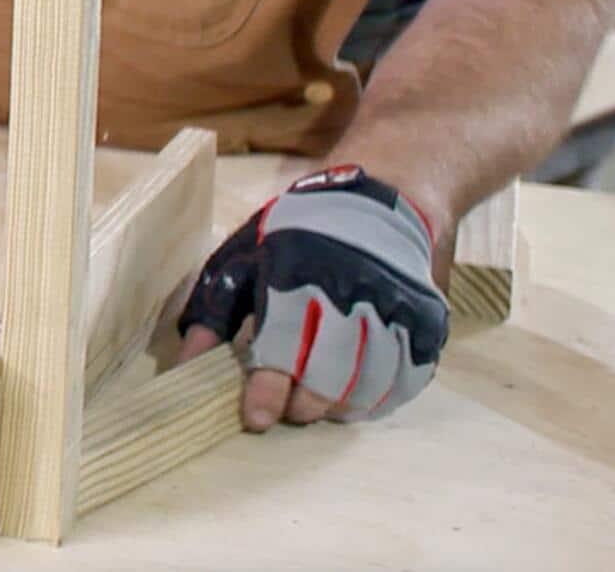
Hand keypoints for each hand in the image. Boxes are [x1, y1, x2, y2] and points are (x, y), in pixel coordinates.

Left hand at [177, 165, 448, 430]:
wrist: (383, 194)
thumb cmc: (301, 232)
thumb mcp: (245, 256)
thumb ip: (215, 312)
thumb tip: (187, 364)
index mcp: (296, 270)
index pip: (281, 344)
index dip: (267, 389)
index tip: (257, 419)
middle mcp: (350, 287)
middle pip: (329, 373)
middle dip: (303, 406)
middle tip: (288, 411)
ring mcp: (395, 303)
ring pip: (369, 380)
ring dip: (341, 405)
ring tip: (320, 406)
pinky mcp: (427, 316)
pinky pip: (407, 375)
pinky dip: (380, 395)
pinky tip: (357, 395)